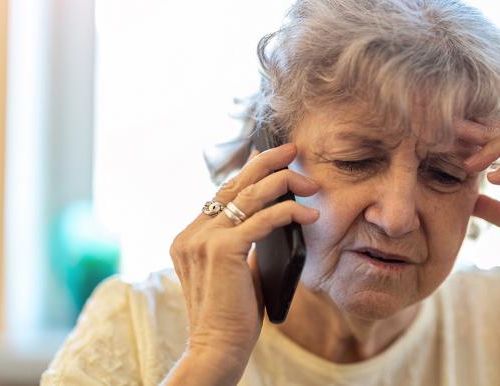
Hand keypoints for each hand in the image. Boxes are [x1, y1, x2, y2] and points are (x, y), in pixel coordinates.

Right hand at [165, 143, 319, 384]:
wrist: (217, 348)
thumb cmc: (232, 316)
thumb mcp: (236, 272)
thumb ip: (246, 245)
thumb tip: (274, 221)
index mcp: (189, 237)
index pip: (223, 192)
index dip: (251, 171)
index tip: (274, 158)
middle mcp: (191, 234)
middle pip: (234, 183)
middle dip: (268, 163)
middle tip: (293, 150)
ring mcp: (203, 240)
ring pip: (249, 195)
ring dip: (284, 183)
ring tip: (311, 183)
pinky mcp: (222, 250)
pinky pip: (262, 219)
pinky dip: (289, 212)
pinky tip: (309, 215)